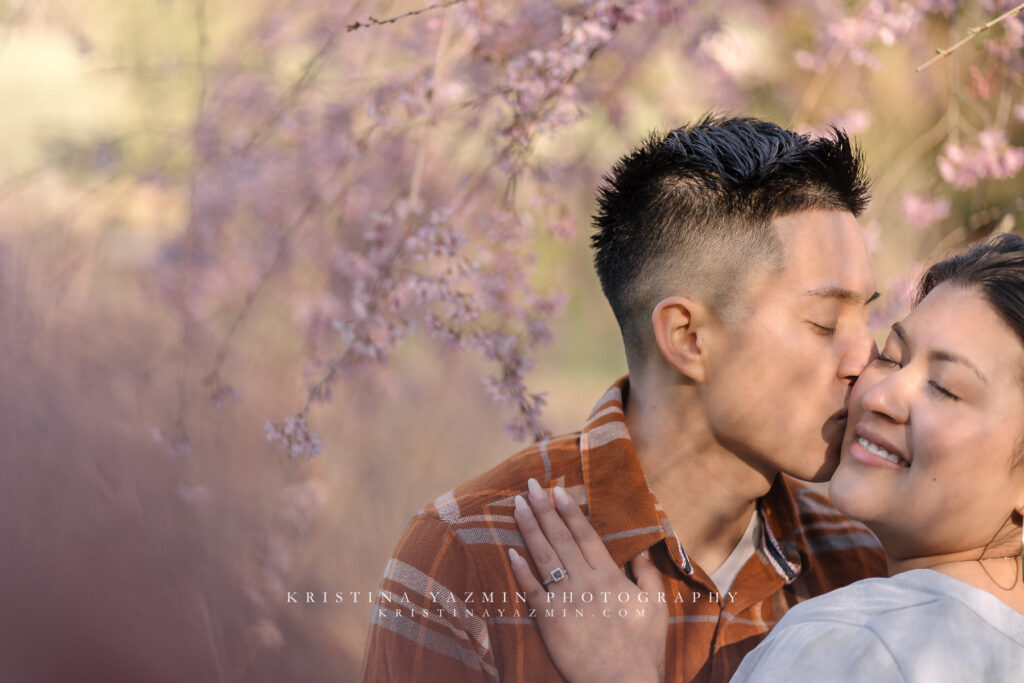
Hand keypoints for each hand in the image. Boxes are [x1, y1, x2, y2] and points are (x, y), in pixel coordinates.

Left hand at [508, 478, 666, 682]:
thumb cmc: (643, 648)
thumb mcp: (656, 606)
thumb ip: (647, 573)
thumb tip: (642, 547)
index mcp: (609, 576)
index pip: (585, 535)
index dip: (569, 511)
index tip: (557, 490)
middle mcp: (585, 582)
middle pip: (560, 539)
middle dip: (543, 509)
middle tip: (529, 485)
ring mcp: (565, 600)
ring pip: (543, 557)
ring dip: (529, 528)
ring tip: (516, 505)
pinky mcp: (550, 621)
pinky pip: (532, 591)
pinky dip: (520, 570)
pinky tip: (510, 550)